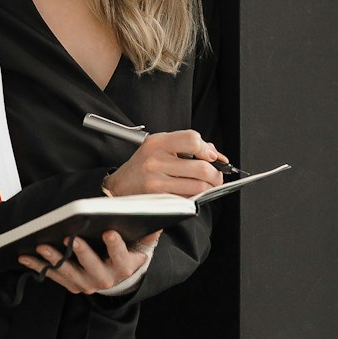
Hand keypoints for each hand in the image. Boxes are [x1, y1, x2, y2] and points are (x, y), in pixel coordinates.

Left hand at [17, 229, 158, 294]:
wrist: (120, 275)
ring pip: (70, 273)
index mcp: (125, 267)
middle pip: (93, 268)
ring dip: (55, 261)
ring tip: (42, 247)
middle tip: (71, 238)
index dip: (115, 245)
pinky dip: (39, 267)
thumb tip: (156, 217)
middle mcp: (106, 279)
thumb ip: (148, 231)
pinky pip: (54, 276)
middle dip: (82, 253)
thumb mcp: (142, 242)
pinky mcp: (72, 285)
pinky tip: (25, 256)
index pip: (121, 256)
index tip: (109, 231)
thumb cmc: (128, 251)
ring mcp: (87, 284)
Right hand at [102, 128, 227, 197]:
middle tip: (216, 176)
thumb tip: (217, 156)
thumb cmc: (144, 165)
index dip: (207, 149)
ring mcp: (157, 181)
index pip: (192, 139)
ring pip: (199, 186)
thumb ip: (188, 146)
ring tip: (205, 185)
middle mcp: (156, 160)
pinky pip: (188, 199)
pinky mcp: (159, 198)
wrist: (120, 186)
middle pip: (201, 167)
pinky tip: (191, 192)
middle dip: (216, 174)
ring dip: (208, 188)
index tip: (212, 157)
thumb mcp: (161, 146)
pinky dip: (195, 197)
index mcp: (157, 142)